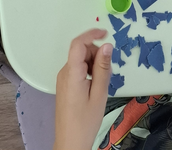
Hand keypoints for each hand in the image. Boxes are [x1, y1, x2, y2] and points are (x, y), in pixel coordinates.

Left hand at [54, 29, 112, 149]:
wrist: (70, 142)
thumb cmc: (85, 122)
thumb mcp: (99, 93)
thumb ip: (103, 68)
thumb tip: (107, 46)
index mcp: (72, 74)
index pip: (78, 44)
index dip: (91, 34)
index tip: (105, 32)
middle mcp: (64, 73)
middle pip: (81, 51)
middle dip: (97, 54)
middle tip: (108, 70)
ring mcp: (63, 79)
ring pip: (81, 60)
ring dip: (94, 64)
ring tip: (102, 83)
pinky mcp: (65, 85)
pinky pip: (78, 69)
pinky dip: (89, 71)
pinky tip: (95, 86)